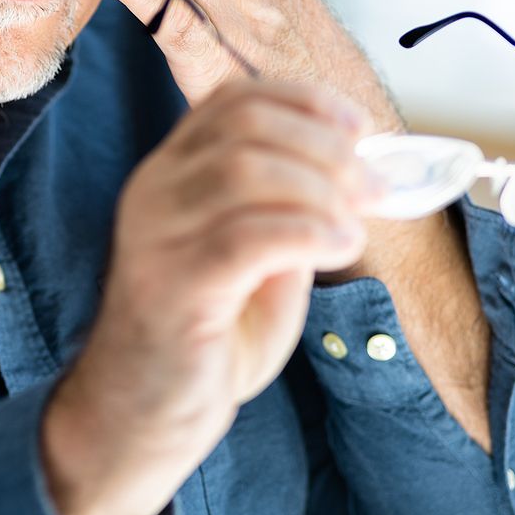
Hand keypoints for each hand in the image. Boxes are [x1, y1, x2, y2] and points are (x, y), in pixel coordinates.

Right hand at [40, 80, 373, 514]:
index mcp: (171, 171)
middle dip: (324, 146)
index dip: (305, 101)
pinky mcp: (170, 286)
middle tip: (373, 188)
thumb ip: (288, 212)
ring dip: (322, 190)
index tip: (358, 129)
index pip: (234, 99)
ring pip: (245, 170)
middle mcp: (154, 190)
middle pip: (245, 124)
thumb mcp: (257, 259)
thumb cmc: (205, 338)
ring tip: (355, 226)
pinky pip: (247, 236)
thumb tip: (354, 177)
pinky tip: (339, 248)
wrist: (141, 415)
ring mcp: (155, 235)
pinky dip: (309, 232)